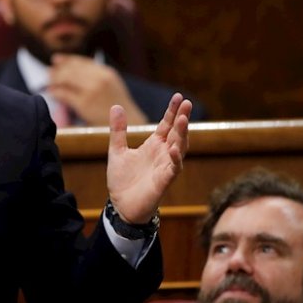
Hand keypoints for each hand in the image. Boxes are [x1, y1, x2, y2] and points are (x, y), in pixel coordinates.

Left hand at [48, 54, 148, 124]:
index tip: (56, 59)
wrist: (128, 125)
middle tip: (49, 72)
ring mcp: (92, 91)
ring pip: (66, 79)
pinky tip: (51, 92)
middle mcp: (100, 78)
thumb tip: (71, 67)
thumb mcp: (110, 85)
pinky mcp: (85, 103)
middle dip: (58, 70)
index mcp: (106, 72)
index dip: (67, 59)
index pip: (82, 61)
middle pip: (72, 69)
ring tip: (49, 82)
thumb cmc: (116, 106)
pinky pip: (64, 94)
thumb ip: (95, 75)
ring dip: (55, 79)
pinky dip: (55, 91)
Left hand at [106, 93, 191, 223]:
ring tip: (183, 120)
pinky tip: (175, 148)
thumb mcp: (117, 150)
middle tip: (187, 102)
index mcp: (154, 145)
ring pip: (179, 148)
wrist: (121, 205)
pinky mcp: (164, 181)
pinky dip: (175, 159)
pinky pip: (173, 169)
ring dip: (182, 135)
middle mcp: (163, 154)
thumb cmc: (122, 180)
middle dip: (182, 118)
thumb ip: (118, 130)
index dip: (172, 111)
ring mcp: (165, 167)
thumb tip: (116, 106)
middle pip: (176, 133)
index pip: (166, 125)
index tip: (179, 96)